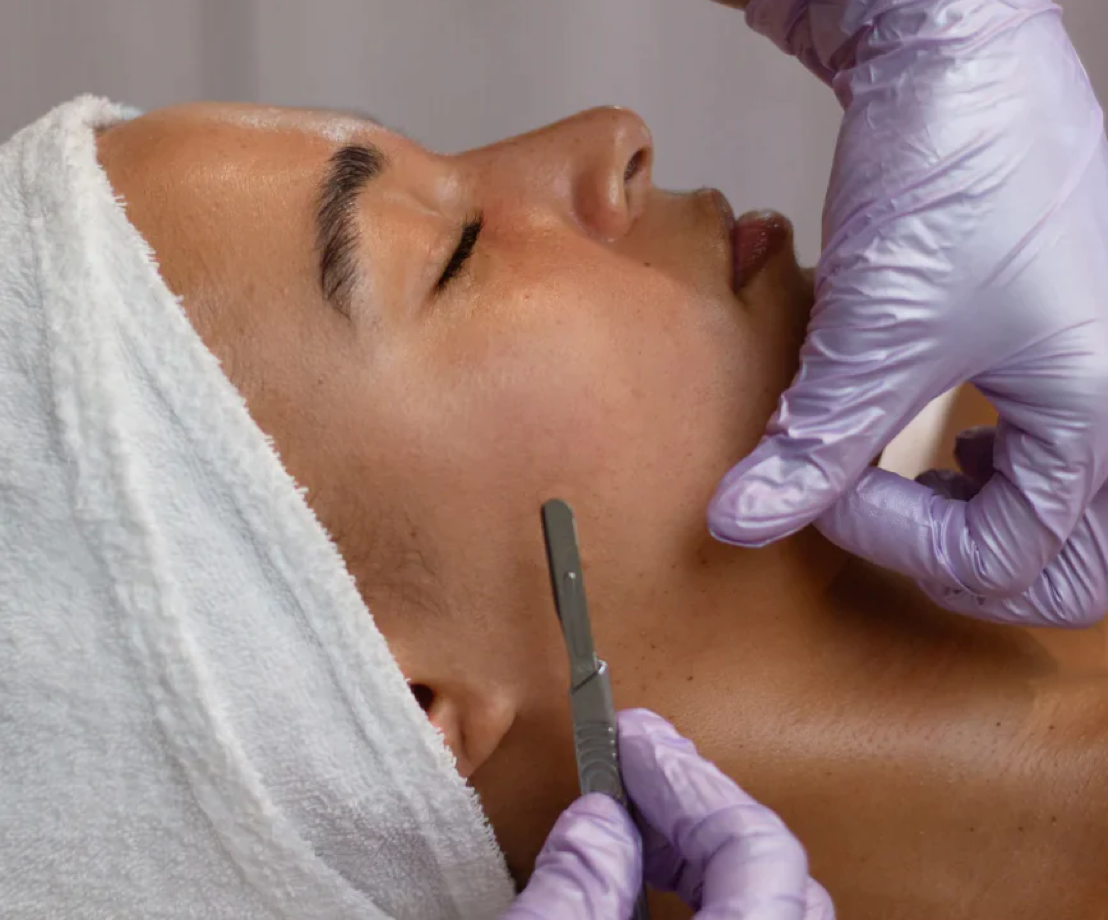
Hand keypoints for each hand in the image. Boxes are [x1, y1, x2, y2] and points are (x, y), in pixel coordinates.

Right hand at [502, 709, 833, 918]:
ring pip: (769, 902)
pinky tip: (649, 889)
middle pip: (772, 866)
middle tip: (636, 762)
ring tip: (638, 816)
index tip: (633, 739)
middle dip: (696, 803)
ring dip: (701, 850)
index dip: (689, 779)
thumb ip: (575, 890)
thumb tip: (597, 818)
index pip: (755, 845)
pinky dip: (706, 897)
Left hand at [708, 0, 1107, 625]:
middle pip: (1070, 569)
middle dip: (966, 562)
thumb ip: (811, 444)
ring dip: (982, 523)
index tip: (824, 487)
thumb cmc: (951, 170)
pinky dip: (999, 472)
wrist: (958, 64)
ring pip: (1068, 522)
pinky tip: (951, 438)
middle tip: (888, 525)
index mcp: (1102, 413)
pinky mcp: (1075, 347)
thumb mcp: (874, 331)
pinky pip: (1058, 455)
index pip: (1005, 557)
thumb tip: (741, 522)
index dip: (894, 538)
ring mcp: (1104, 374)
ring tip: (911, 486)